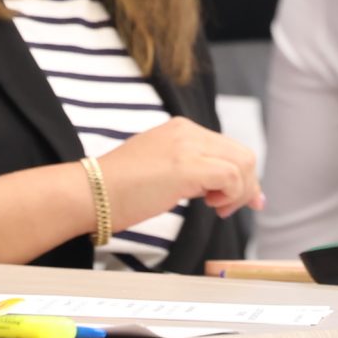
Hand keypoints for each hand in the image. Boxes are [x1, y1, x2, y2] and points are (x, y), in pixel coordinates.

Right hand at [92, 119, 262, 227]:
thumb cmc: (118, 189)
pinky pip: (232, 177)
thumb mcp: (161, 169)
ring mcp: (187, 146)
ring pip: (243, 163)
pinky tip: (211, 206)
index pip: (228, 148)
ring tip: (216, 208)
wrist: (90, 192)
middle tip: (227, 209)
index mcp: (180, 129)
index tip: (239, 200)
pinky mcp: (187, 166)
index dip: (241, 176)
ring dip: (239, 192)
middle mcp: (187, 131)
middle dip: (246, 185)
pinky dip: (232, 195)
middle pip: (243, 154)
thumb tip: (221, 187)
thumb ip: (190, 170)